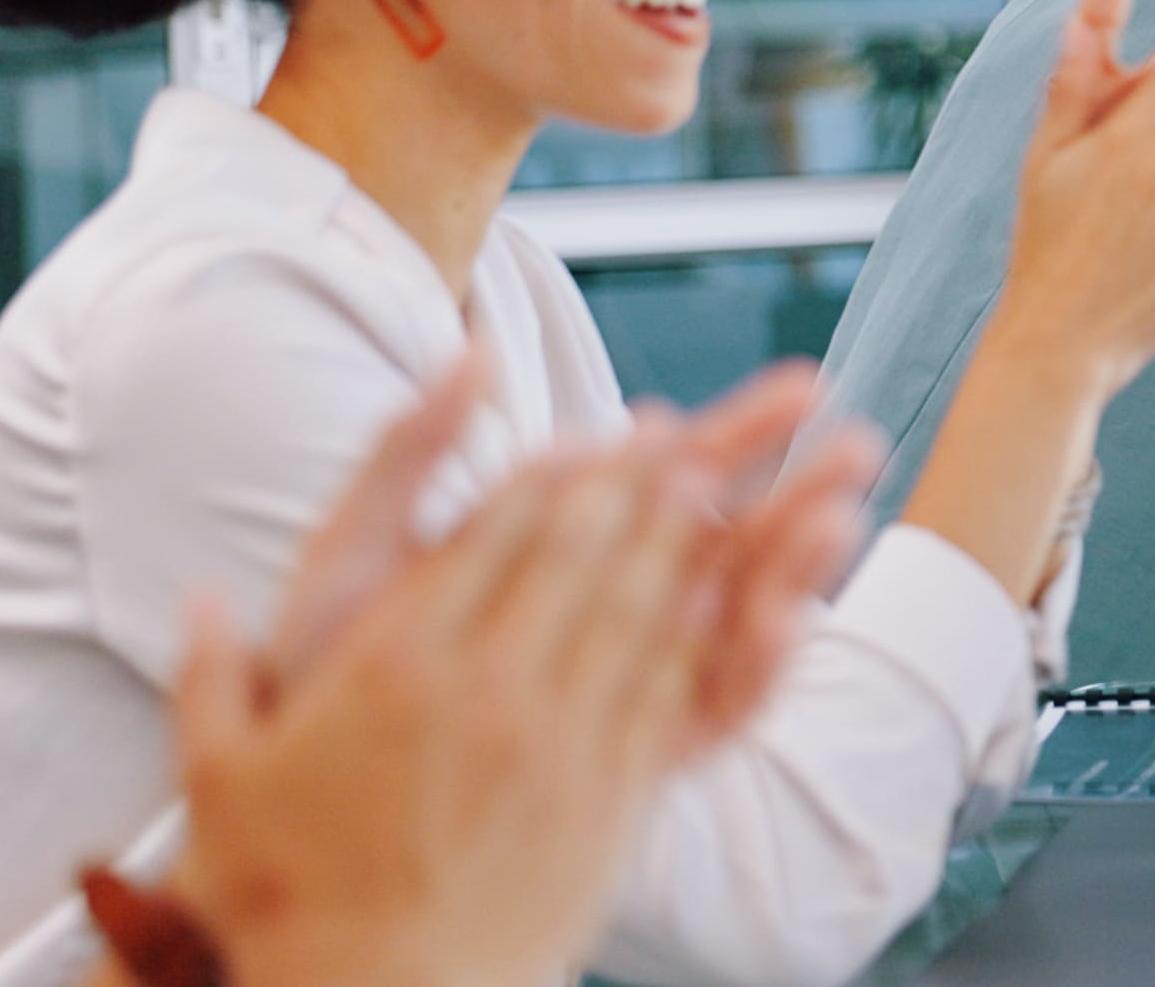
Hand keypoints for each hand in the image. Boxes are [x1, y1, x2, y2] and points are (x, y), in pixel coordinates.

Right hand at [161, 430, 809, 986]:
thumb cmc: (287, 894)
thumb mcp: (220, 778)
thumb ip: (209, 673)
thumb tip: (199, 597)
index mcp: (394, 669)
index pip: (488, 539)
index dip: (544, 476)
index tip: (579, 436)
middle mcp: (488, 691)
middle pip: (577, 556)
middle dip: (628, 484)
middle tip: (670, 432)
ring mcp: (559, 743)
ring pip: (634, 610)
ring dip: (672, 539)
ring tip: (705, 485)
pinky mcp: (609, 797)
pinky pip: (662, 690)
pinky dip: (689, 633)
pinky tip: (711, 596)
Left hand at [265, 357, 869, 758]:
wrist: (294, 801)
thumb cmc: (322, 673)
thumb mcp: (354, 549)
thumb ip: (409, 452)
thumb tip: (471, 354)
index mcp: (558, 552)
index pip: (666, 475)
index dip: (737, 430)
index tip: (799, 390)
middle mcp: (605, 615)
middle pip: (726, 537)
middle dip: (797, 486)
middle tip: (860, 442)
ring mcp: (626, 683)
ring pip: (736, 616)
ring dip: (796, 565)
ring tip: (841, 513)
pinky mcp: (633, 752)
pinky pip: (714, 706)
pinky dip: (755, 663)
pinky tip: (781, 616)